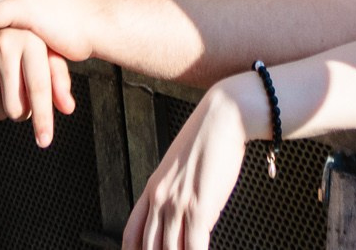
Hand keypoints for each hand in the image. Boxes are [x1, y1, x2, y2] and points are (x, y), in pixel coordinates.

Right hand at [0, 27, 76, 145]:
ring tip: (7, 90)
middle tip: (24, 98)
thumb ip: (60, 81)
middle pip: (15, 107)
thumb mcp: (49, 55)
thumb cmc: (30, 43)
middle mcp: (5, 46)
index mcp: (31, 43)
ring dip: (4, 110)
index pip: (38, 90)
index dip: (42, 119)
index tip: (44, 141)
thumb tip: (68, 108)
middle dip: (23, 112)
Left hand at [126, 78, 253, 249]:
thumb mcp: (180, 169)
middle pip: (149, 249)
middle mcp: (159, 199)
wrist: (222, 118)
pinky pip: (195, 246)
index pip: (132, 234)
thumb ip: (175, 195)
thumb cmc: (207, 142)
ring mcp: (178, 205)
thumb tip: (182, 220)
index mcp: (152, 190)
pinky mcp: (200, 207)